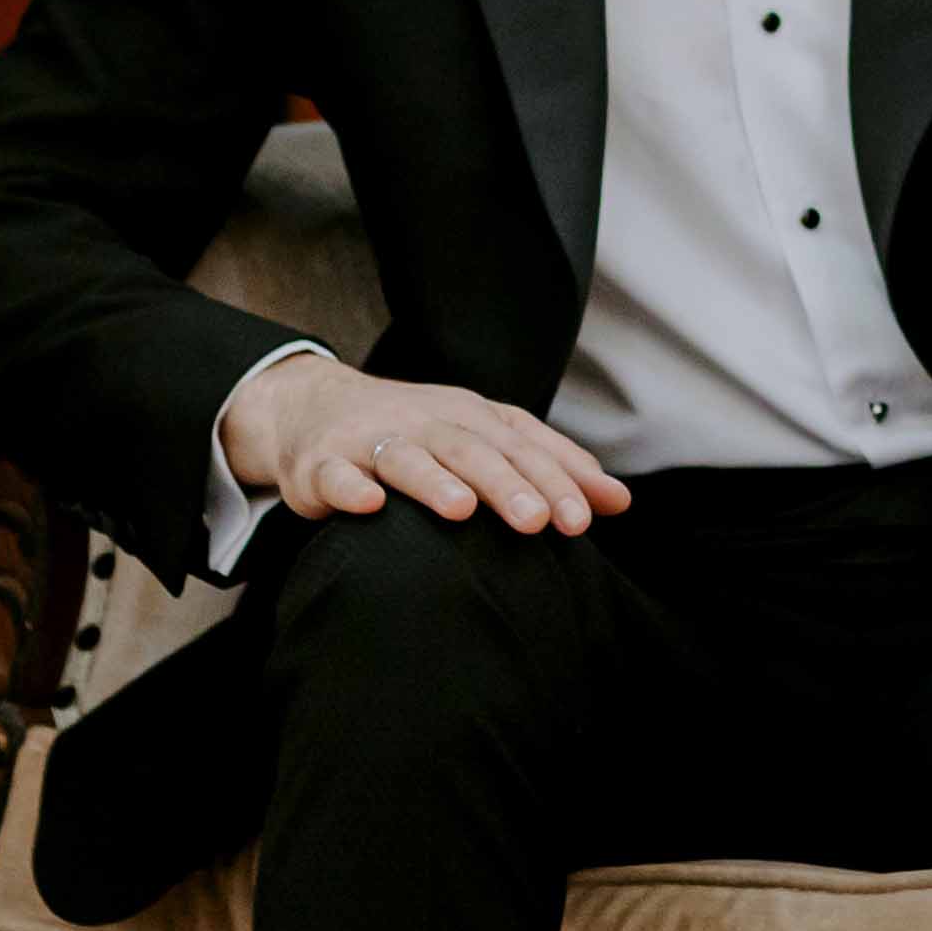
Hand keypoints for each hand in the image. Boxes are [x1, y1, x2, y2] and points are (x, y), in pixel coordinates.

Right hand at [222, 350, 630, 534]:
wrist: (312, 408)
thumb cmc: (415, 432)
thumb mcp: (484, 440)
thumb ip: (549, 467)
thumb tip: (618, 501)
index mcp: (470, 417)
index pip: (520, 446)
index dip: (553, 479)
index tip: (585, 519)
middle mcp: (426, 422)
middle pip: (471, 450)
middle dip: (507, 484)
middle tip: (539, 522)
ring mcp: (371, 441)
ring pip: (407, 458)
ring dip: (435, 481)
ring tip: (463, 509)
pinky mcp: (321, 464)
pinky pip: (336, 476)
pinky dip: (352, 488)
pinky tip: (370, 505)